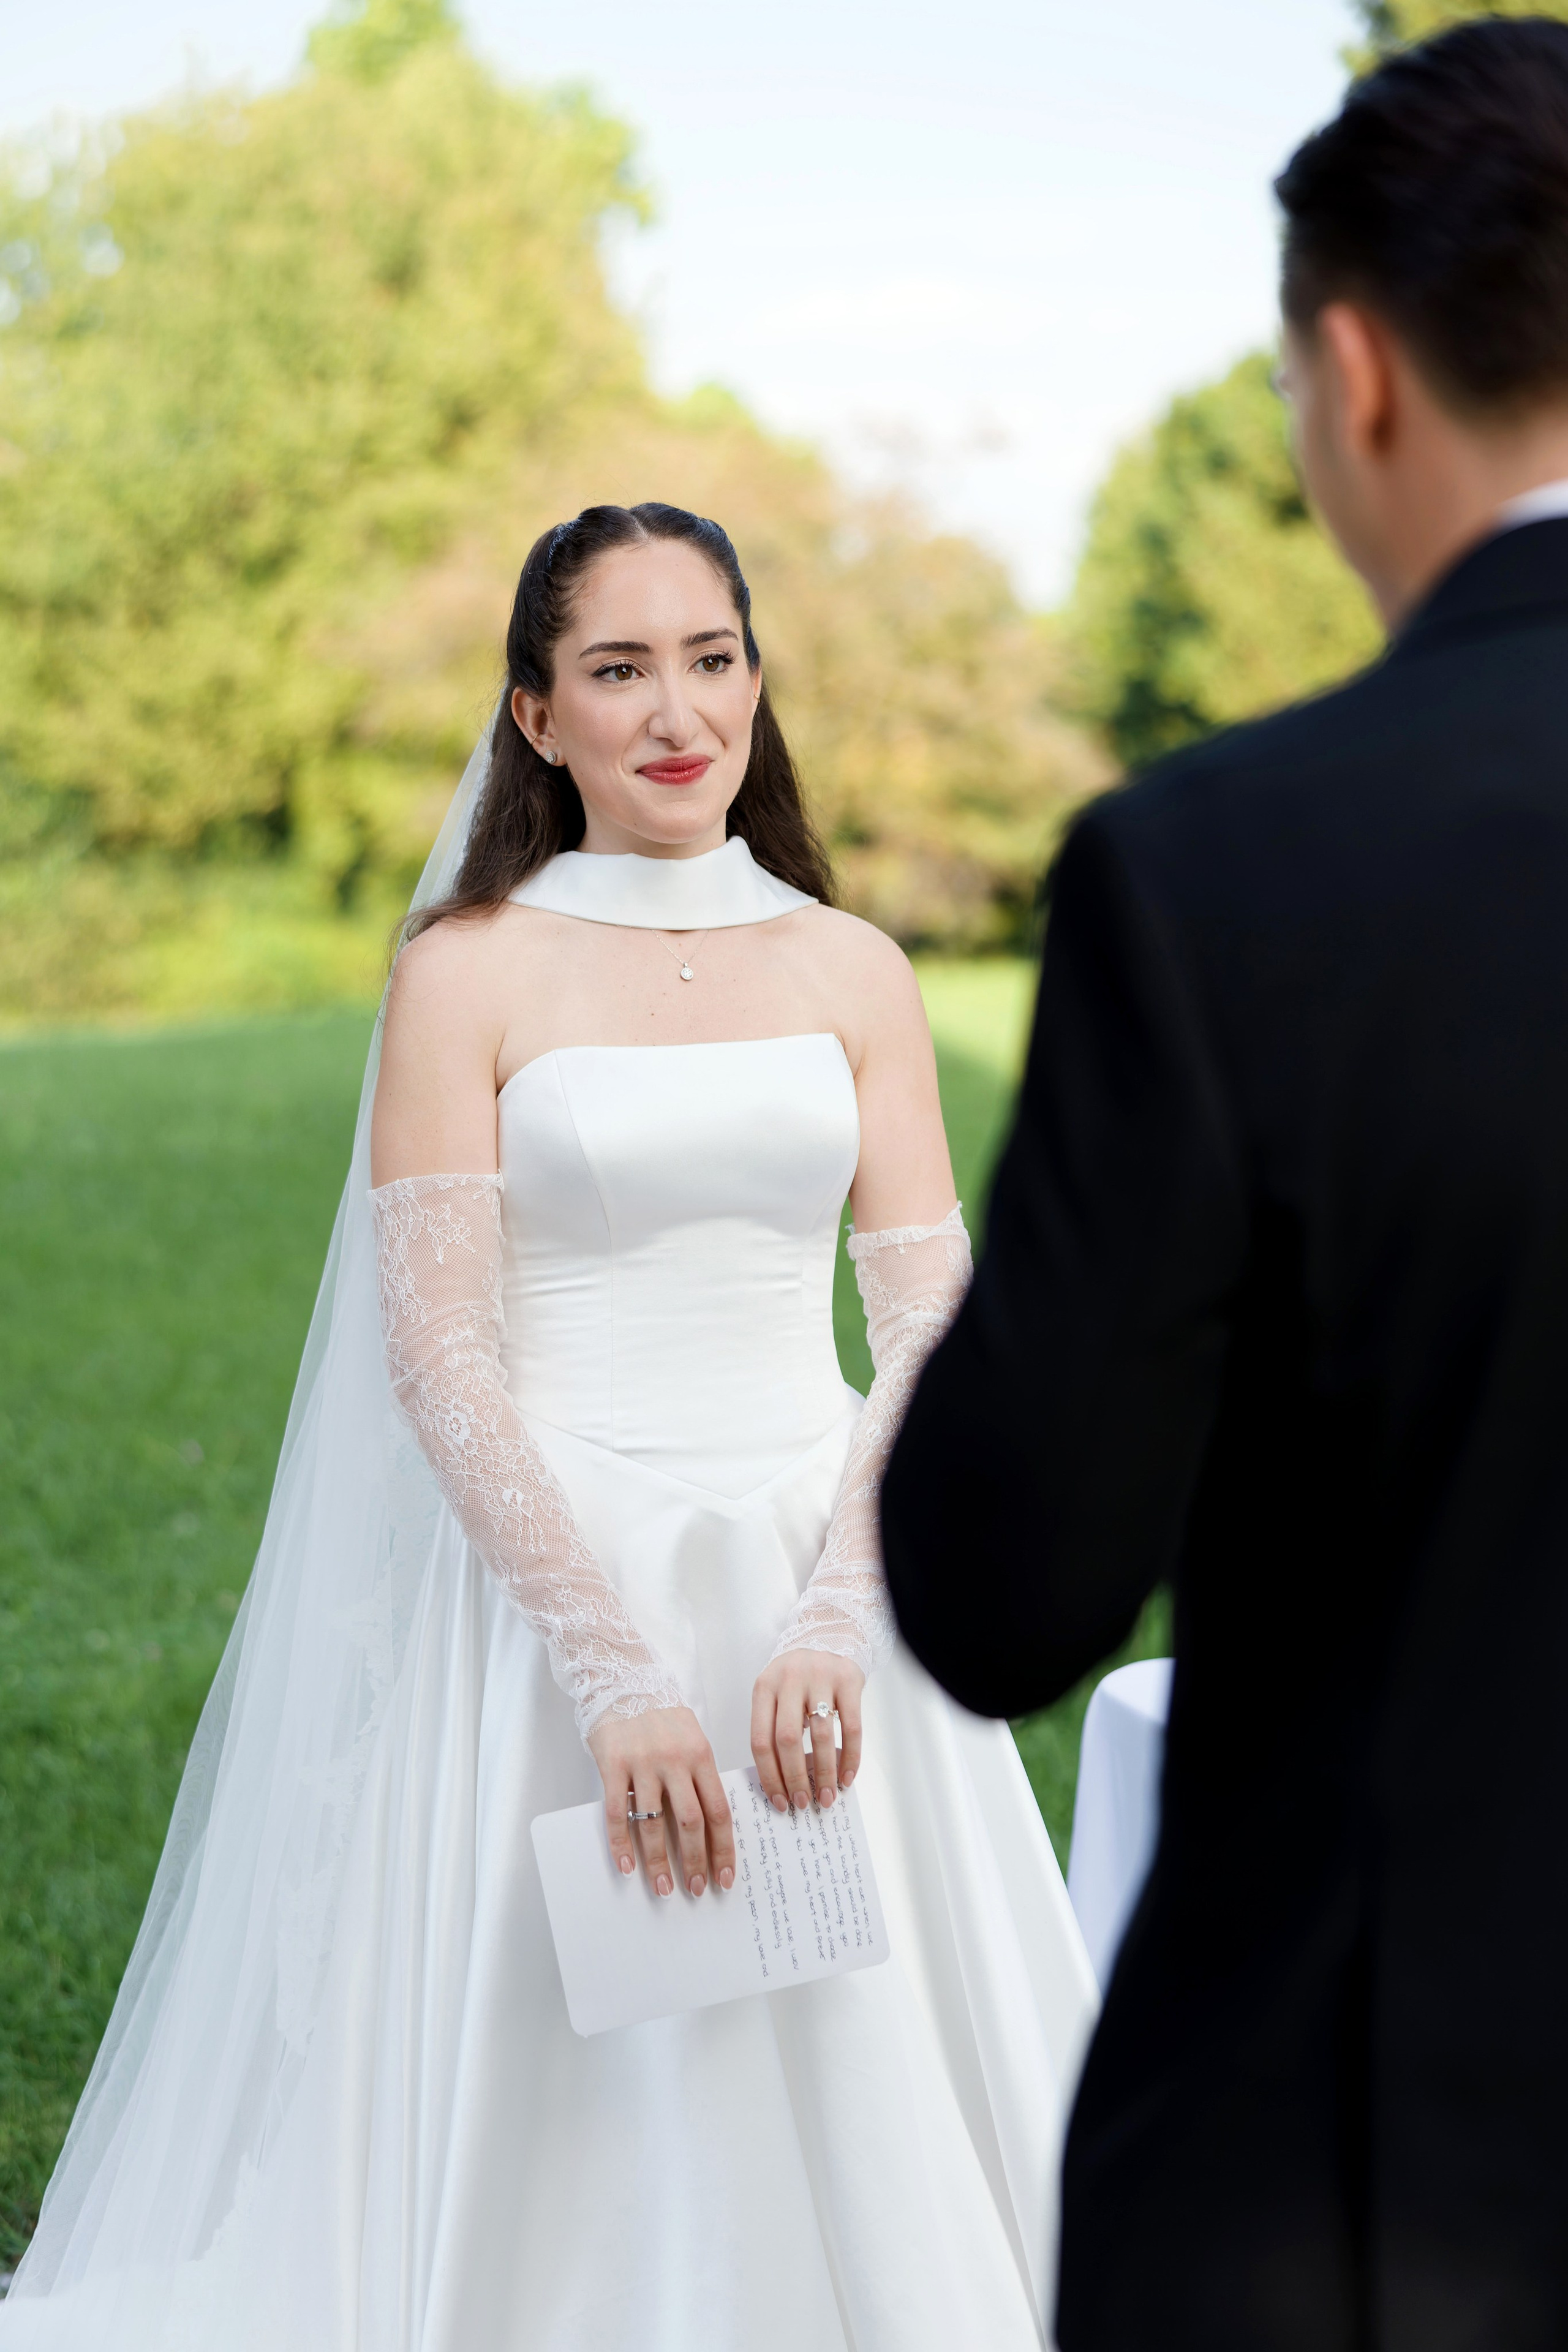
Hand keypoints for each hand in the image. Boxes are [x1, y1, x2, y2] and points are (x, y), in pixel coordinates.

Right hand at [587, 1704, 734, 1899]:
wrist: (622, 1680)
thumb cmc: (661, 1716)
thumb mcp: (691, 1737)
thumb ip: (700, 1776)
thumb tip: (710, 1825)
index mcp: (701, 1755)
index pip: (718, 1810)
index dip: (723, 1848)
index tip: (725, 1877)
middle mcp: (675, 1761)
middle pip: (690, 1821)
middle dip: (695, 1861)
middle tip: (696, 1890)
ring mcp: (642, 1763)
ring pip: (654, 1822)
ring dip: (659, 1861)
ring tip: (662, 1887)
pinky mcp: (612, 1765)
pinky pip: (616, 1812)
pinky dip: (621, 1843)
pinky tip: (626, 1866)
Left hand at [750, 1649, 864, 1813]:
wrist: (827, 1638)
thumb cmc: (796, 1679)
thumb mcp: (775, 1695)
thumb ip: (773, 1729)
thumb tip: (781, 1785)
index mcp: (764, 1687)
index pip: (760, 1739)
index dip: (769, 1776)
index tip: (779, 1801)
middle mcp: (789, 1678)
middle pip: (787, 1739)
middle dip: (795, 1778)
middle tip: (803, 1803)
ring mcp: (820, 1676)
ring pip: (821, 1735)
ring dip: (825, 1773)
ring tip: (827, 1797)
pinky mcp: (848, 1679)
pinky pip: (852, 1727)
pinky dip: (850, 1757)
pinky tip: (847, 1777)